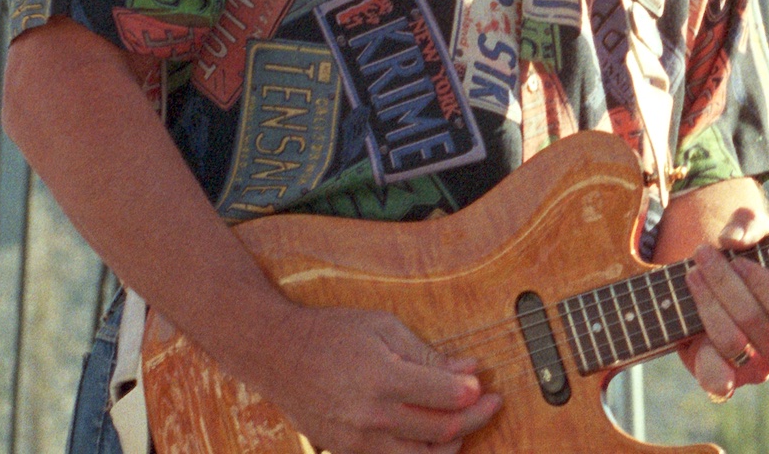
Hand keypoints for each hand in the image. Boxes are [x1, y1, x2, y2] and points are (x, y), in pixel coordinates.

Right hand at [247, 304, 502, 453]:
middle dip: (474, 418)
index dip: (474, 394)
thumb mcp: (384, 327)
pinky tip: (431, 439)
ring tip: (463, 426)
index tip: (485, 386)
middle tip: (491, 404)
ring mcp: (357, 440)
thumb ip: (427, 354)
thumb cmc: (331, 333)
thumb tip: (468, 369)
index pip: (445, 397)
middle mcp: (371, 415)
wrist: (277, 353)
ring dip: (451, 444)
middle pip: (440, 430)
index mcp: (383, 378)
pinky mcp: (346, 451)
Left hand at [680, 242, 768, 400]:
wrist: (716, 284)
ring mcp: (757, 369)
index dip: (761, 282)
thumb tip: (733, 240)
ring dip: (706, 303)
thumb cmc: (745, 256)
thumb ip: (748, 224)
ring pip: (730, 341)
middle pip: (752, 319)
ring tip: (692, 274)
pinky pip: (717, 379)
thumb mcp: (750, 230)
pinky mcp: (728, 379)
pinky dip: (703, 359)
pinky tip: (690, 331)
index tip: (737, 258)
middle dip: (722, 282)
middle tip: (703, 254)